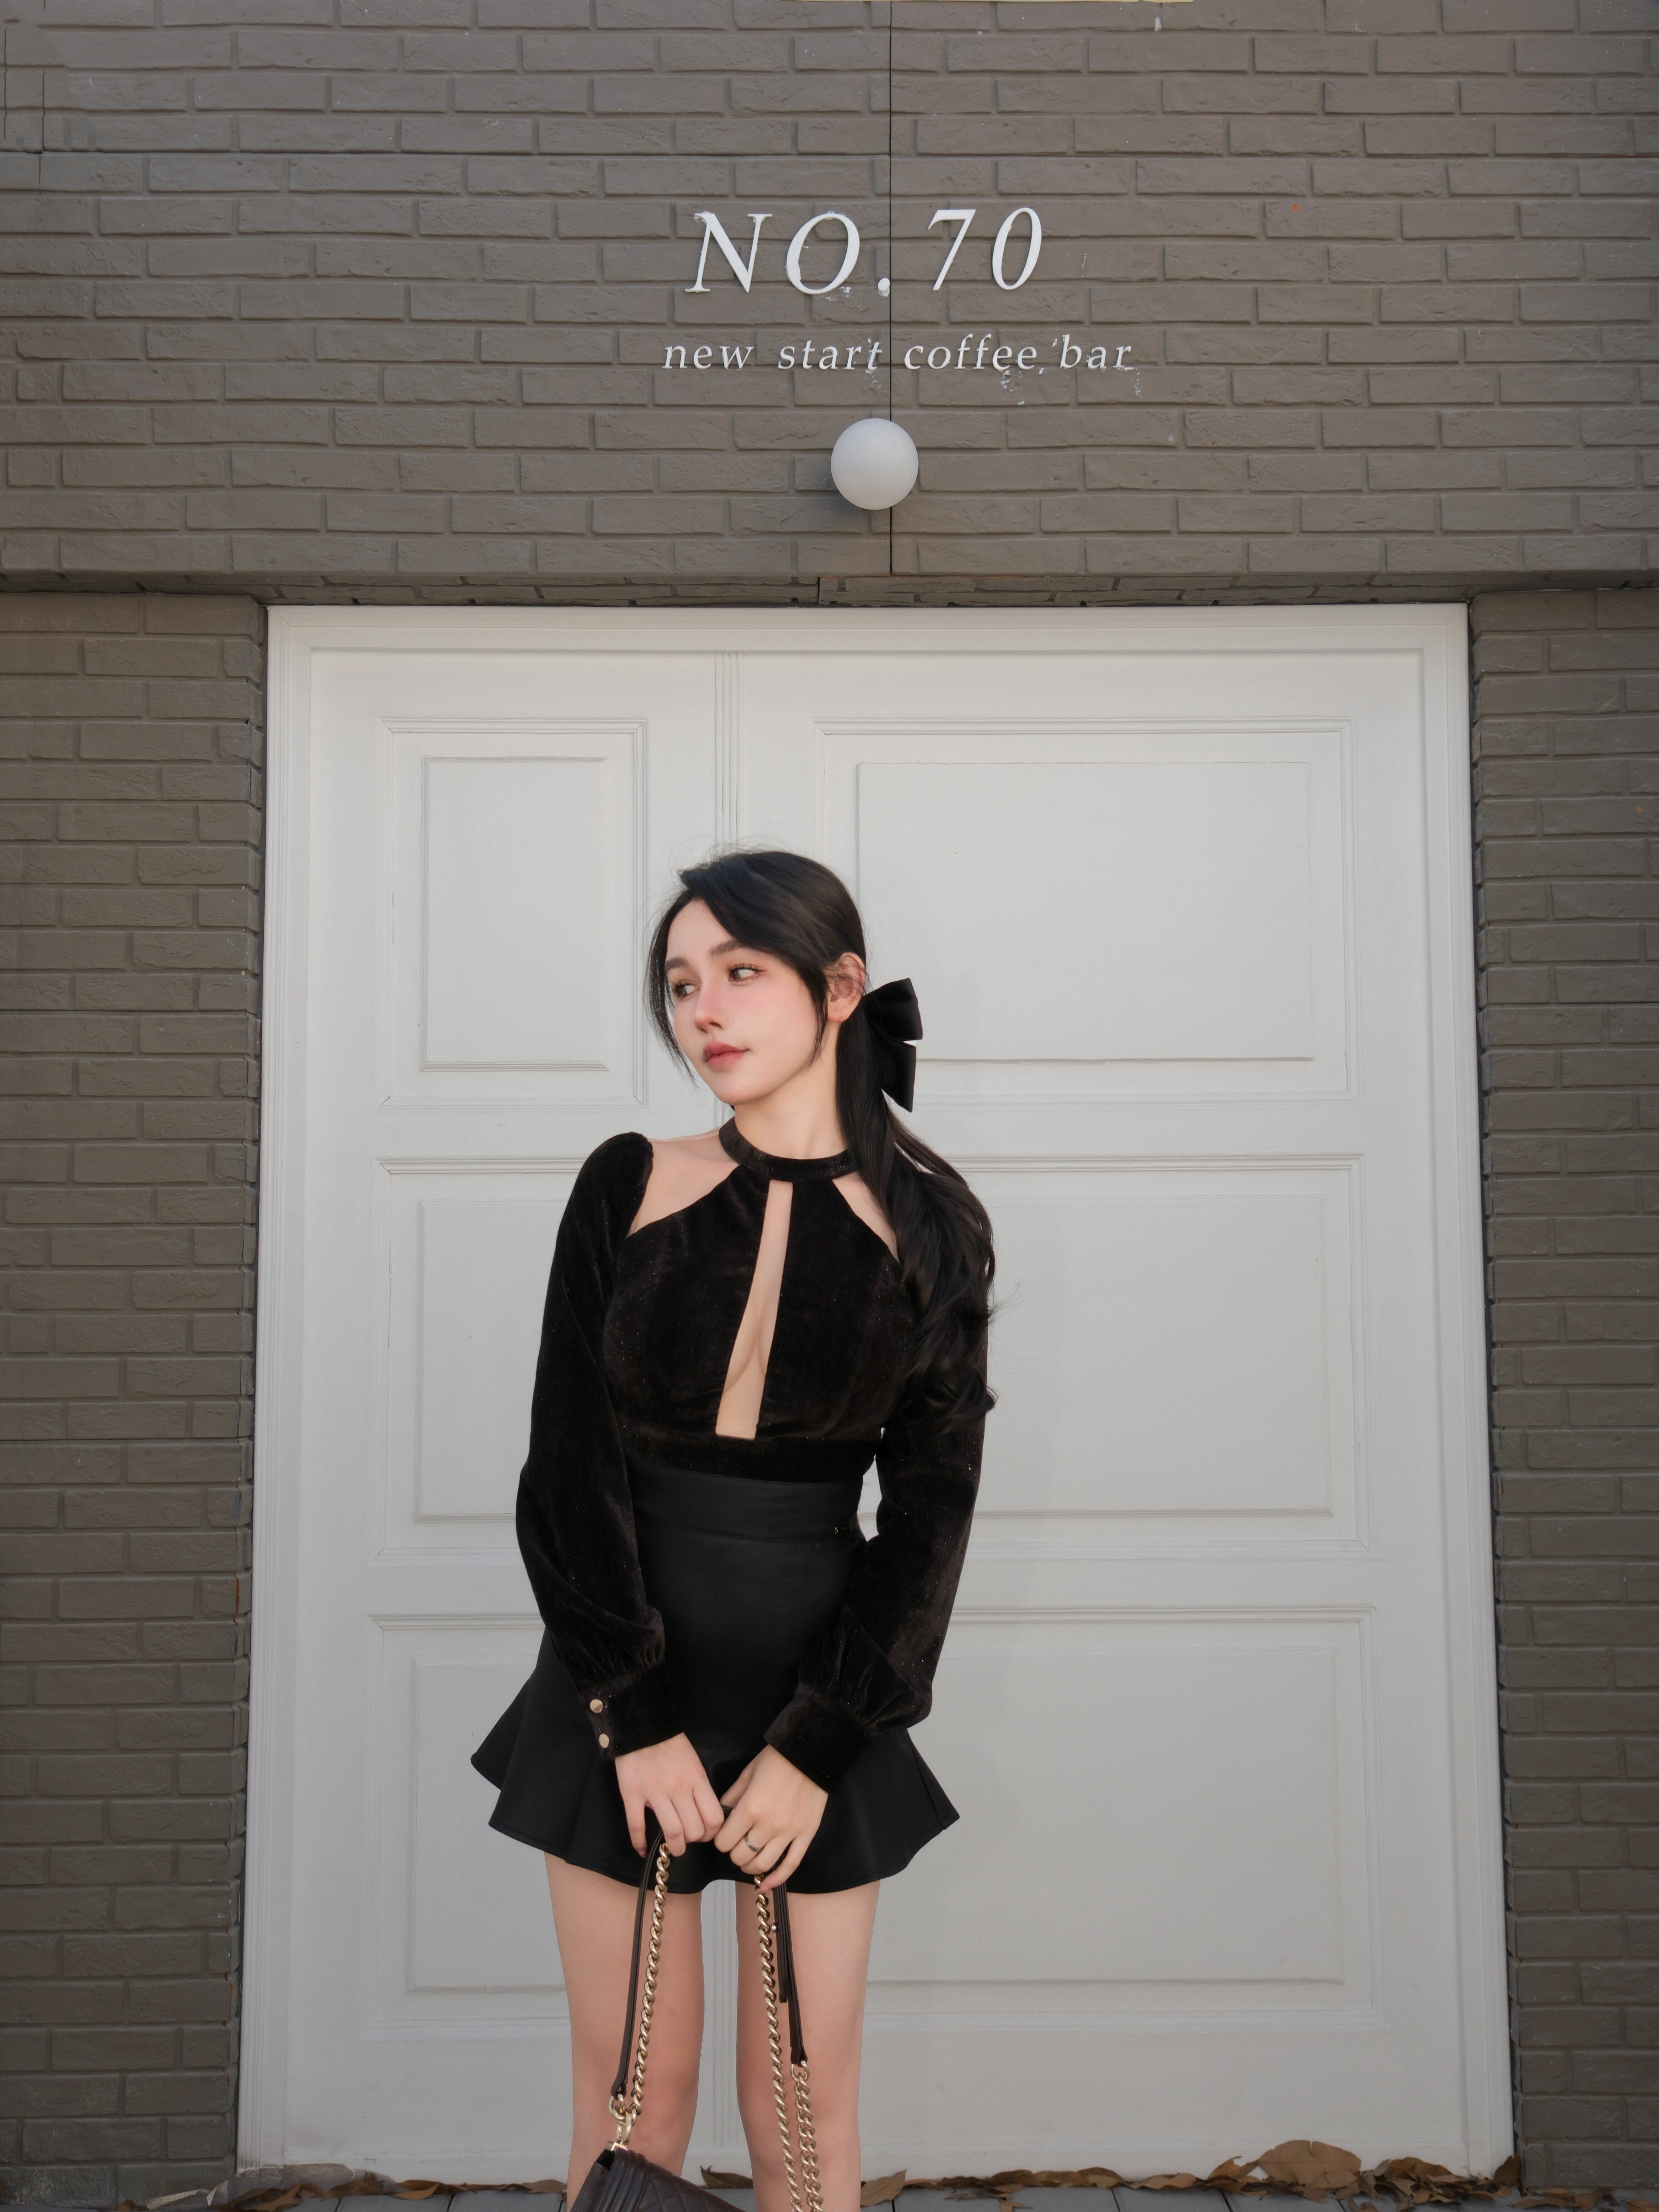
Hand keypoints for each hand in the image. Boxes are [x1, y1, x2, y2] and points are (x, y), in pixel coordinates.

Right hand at [614, 1734, 724, 1857]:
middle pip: (694, 1830)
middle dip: (693, 1842)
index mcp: (696, 1779)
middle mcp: (679, 1788)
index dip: (711, 1833)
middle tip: (688, 1840)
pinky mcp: (632, 1794)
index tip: (705, 1835)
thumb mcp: (694, 1763)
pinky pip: (636, 1826)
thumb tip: (703, 1814)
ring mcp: (654, 1792)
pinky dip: (640, 1843)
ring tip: (672, 1848)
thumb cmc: (671, 1745)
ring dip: (674, 1847)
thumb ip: (699, 1787)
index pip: (713, 1818)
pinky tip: (642, 1849)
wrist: (642, 1726)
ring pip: (672, 1832)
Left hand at [714, 1746, 827, 1890]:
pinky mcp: (806, 1835)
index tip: (723, 1835)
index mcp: (750, 1808)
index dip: (720, 1840)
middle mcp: (768, 1825)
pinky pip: (791, 1865)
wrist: (810, 1752)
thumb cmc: (777, 1759)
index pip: (724, 1842)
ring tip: (747, 1860)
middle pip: (740, 1856)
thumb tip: (721, 1816)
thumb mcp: (747, 1773)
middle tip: (735, 1844)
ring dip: (750, 1867)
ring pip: (762, 1865)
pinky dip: (776, 1880)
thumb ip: (731, 1798)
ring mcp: (789, 1832)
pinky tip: (765, 1884)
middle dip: (733, 1853)